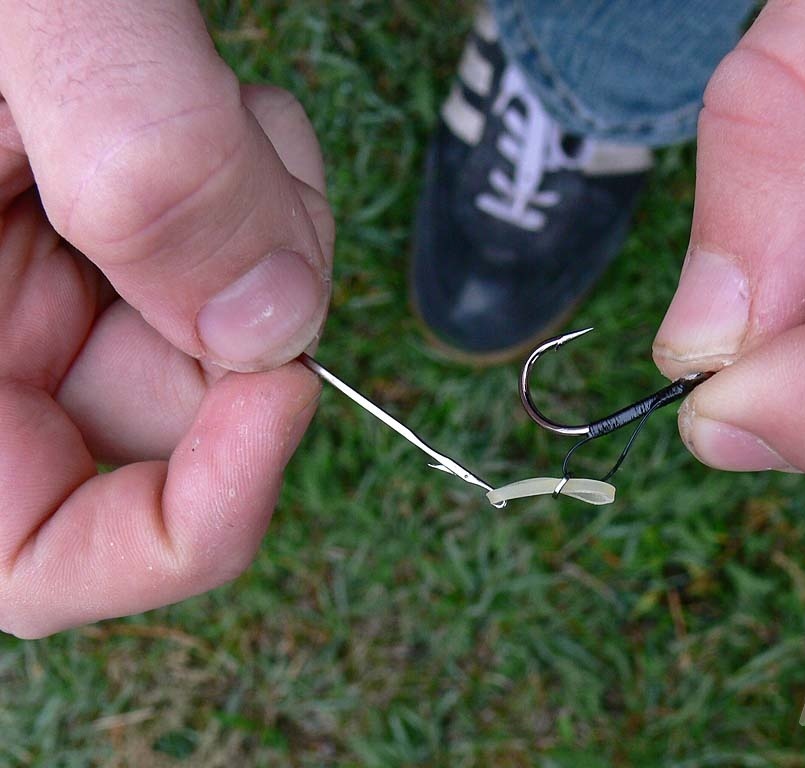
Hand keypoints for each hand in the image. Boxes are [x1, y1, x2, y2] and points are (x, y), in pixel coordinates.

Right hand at [0, 2, 334, 636]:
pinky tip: (235, 119)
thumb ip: (145, 162)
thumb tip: (273, 322)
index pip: (41, 560)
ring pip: (211, 343)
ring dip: (270, 244)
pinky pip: (221, 269)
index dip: (185, 525)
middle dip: (253, 324)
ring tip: (236, 119)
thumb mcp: (41, 22)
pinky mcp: (101, 231)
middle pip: (160, 431)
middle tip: (266, 189)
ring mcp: (40, 281)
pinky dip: (265, 204)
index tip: (288, 392)